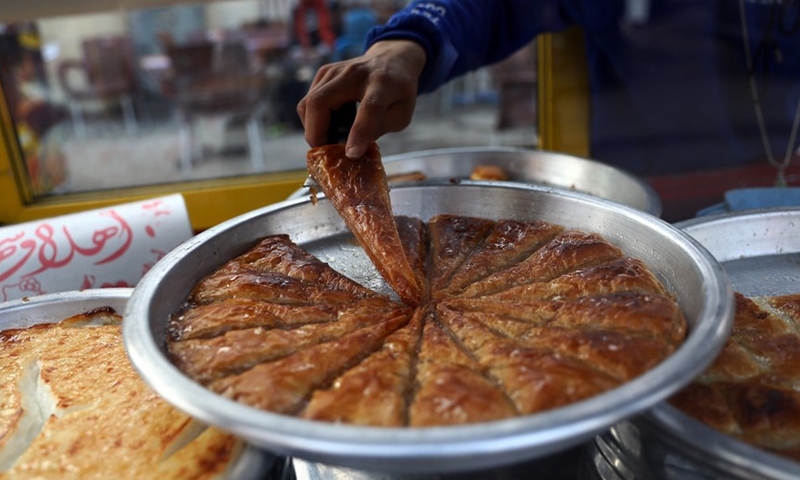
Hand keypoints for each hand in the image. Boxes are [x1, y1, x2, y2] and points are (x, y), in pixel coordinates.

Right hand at [297, 40, 426, 158]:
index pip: (369, 107)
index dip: (359, 132)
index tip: (352, 154)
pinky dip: (314, 119)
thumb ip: (378, 130)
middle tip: (326, 153)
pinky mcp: (324, 72)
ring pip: (308, 103)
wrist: (392, 58)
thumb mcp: (401, 114)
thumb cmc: (398, 91)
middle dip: (316, 134)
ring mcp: (335, 71)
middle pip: (321, 102)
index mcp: (383, 84)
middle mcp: (355, 73)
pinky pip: (308, 101)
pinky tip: (331, 124)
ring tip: (331, 139)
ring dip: (313, 128)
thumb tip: (351, 149)